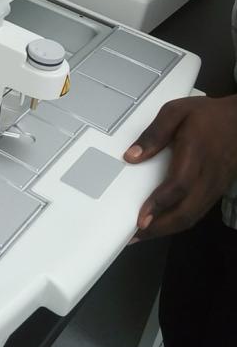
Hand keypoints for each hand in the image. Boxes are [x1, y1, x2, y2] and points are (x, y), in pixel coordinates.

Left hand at [124, 95, 236, 238]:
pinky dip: (178, 224)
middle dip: (159, 228)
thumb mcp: (176, 111)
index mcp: (196, 154)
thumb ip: (154, 133)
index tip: (140, 217)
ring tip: (142, 235)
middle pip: (186, 211)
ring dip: (167, 230)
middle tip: (134, 235)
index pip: (178, 185)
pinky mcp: (215, 192)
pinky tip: (162, 224)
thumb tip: (131, 156)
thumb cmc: (208, 115)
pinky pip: (197, 213)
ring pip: (192, 217)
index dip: (159, 204)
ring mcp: (213, 187)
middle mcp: (207, 176)